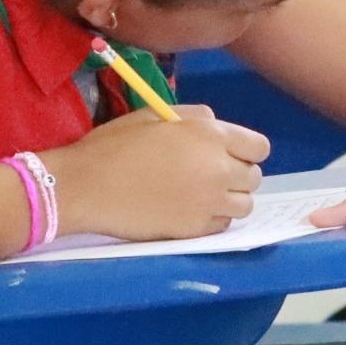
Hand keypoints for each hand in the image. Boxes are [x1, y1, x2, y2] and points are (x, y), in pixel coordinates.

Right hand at [40, 105, 270, 241]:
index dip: (246, 151)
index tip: (228, 154)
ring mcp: (209, 202)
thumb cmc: (114, 146)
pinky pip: (222, 225)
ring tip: (202, 196)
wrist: (86, 186)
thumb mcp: (154, 115)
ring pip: (244, 205)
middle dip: (237, 175)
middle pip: (254, 178)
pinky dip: (212, 219)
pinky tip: (188, 211)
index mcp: (210, 136)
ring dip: (229, 200)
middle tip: (209, 176)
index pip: (259, 147)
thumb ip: (194, 116)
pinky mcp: (195, 229)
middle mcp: (218, 169)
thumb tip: (217, 126)